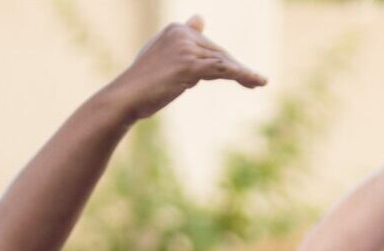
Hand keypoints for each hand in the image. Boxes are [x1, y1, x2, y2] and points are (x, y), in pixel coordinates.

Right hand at [103, 16, 267, 121]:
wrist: (125, 99)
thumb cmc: (143, 83)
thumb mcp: (163, 54)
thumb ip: (184, 39)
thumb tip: (200, 18)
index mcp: (176, 29)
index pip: (208, 45)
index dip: (225, 60)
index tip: (242, 72)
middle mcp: (181, 34)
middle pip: (218, 52)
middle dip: (236, 68)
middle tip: (255, 81)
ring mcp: (185, 49)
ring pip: (222, 62)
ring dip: (243, 73)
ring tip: (259, 82)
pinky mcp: (189, 66)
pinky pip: (222, 70)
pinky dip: (243, 75)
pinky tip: (258, 81)